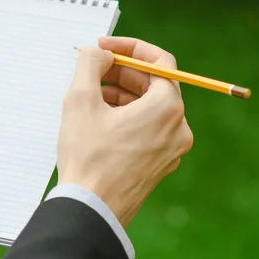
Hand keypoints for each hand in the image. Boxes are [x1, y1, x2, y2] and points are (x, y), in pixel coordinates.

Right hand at [57, 36, 192, 226]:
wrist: (91, 210)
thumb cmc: (87, 157)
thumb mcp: (80, 101)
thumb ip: (91, 64)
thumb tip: (100, 53)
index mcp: (167, 109)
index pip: (159, 61)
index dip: (129, 48)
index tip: (103, 48)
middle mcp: (178, 128)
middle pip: (154, 85)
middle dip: (121, 73)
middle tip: (92, 70)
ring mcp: (171, 150)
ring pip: (148, 108)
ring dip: (121, 96)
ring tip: (90, 99)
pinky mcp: (159, 166)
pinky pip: (147, 130)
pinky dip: (126, 118)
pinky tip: (99, 123)